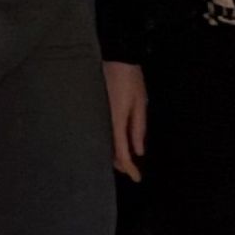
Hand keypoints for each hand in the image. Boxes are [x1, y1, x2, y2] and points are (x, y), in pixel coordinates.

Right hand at [105, 61, 147, 181]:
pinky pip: (100, 131)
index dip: (129, 168)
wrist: (114, 56)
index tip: (137, 178)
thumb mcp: (140, 102)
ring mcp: (96, 115)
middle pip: (109, 151)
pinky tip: (114, 142)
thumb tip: (139, 151)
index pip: (121, 152)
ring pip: (103, 142)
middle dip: (120, 163)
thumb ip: (138, 128)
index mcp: (116, 121)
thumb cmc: (130, 79)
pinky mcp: (94, 110)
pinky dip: (108, 141)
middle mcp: (102, 121)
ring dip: (113, 153)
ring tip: (125, 160)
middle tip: (132, 171)